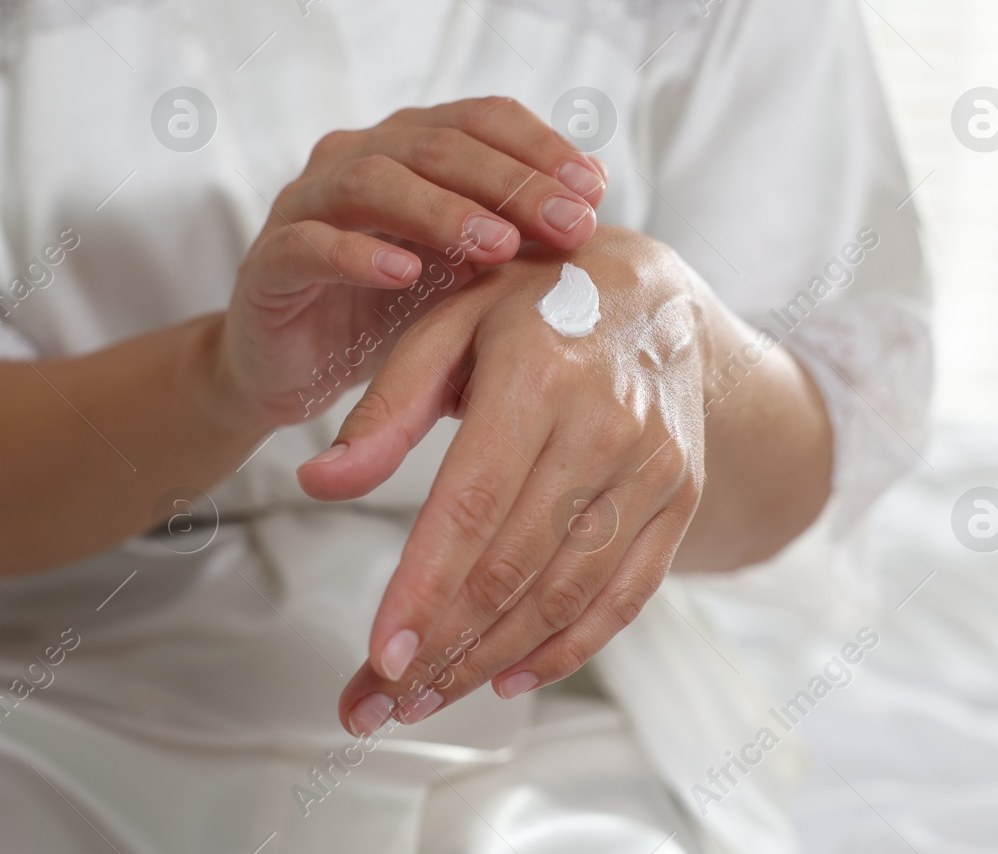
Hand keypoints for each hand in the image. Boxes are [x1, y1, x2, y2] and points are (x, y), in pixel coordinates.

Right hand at [214, 97, 607, 429]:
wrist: (297, 370)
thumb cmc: (388, 311)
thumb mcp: (463, 272)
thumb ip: (514, 231)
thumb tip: (593, 195)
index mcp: (406, 147)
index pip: (479, 119)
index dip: (538, 146)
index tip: (593, 189)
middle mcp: (353, 157)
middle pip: (435, 144)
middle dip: (508, 182)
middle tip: (564, 224)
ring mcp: (305, 204)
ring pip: (371, 179)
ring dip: (442, 211)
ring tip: (496, 247)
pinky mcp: (269, 260)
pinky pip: (312, 244)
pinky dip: (361, 254)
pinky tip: (406, 273)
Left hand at [297, 227, 712, 735]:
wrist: (652, 295)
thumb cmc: (529, 303)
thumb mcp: (447, 323)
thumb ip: (385, 407)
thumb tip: (318, 481)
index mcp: (539, 373)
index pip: (472, 505)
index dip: (425, 589)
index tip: (380, 657)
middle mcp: (606, 425)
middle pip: (515, 566)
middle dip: (444, 647)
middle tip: (382, 702)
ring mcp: (652, 467)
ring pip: (567, 594)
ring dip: (492, 659)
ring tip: (427, 699)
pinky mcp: (679, 498)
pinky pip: (625, 595)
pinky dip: (567, 649)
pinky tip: (508, 676)